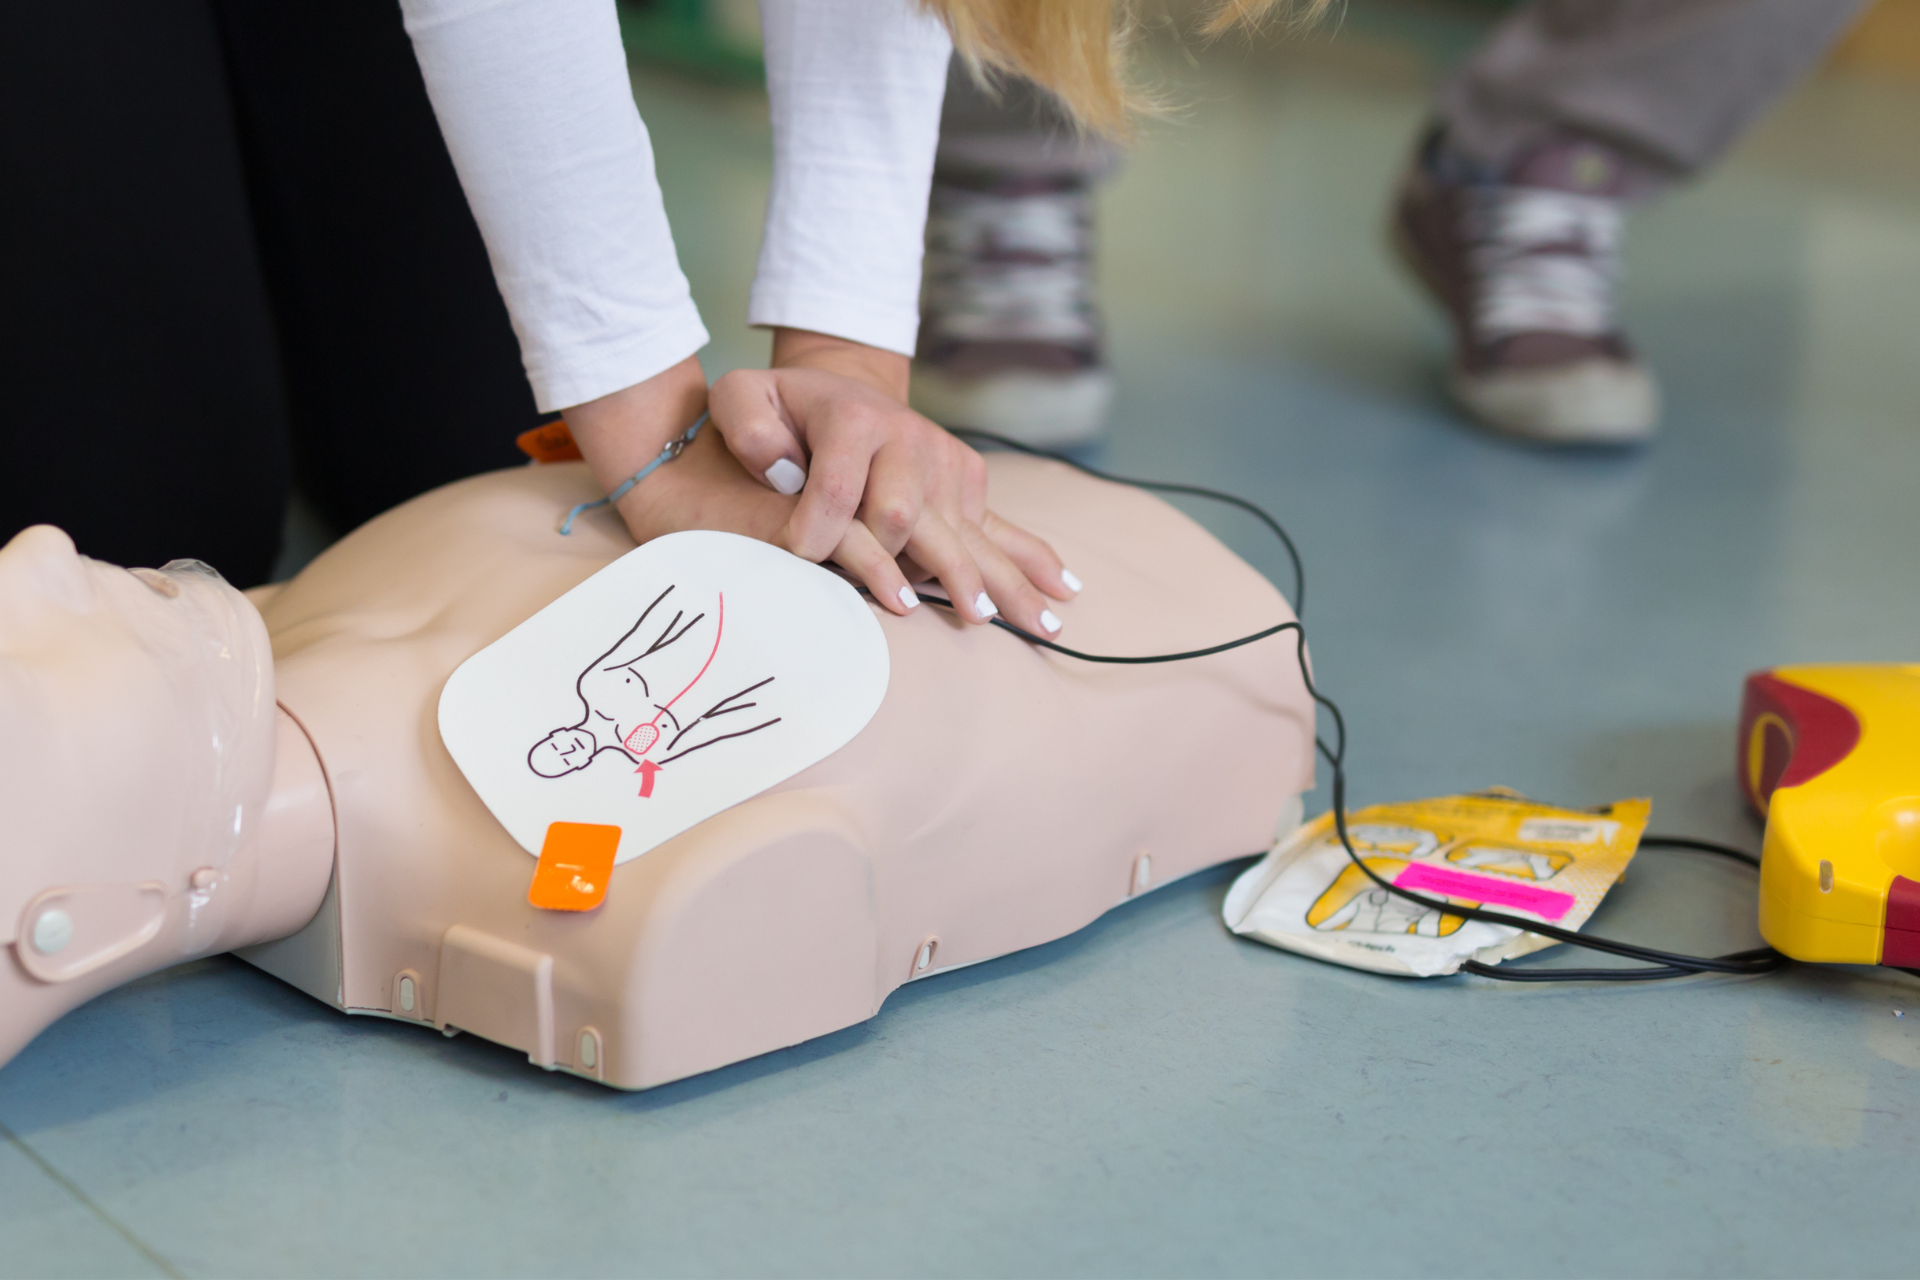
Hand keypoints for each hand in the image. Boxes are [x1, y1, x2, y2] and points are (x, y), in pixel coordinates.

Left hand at [706, 329, 1079, 632]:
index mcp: (854, 417)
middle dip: (897, 564)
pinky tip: (1060, 591)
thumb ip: (745, 424)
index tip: (799, 556)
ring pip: (961, 531)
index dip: (817, 527)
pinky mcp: (966, 479)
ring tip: (1027, 621)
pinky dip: (1028, 560)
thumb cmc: (779, 409)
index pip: (839, 486)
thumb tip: (780, 467)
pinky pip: (996, 527)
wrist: (836, 388)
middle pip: (905, 514)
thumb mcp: (742, 397)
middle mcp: (908, 437)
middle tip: (900, 608)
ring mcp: (944, 461)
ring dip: (989, 578)